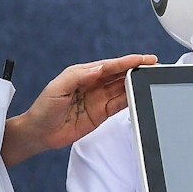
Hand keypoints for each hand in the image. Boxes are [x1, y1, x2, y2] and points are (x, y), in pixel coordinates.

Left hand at [3, 53, 156, 165]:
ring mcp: (98, 99)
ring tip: (151, 78)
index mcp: (83, 74)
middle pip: (119, 74)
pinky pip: (120, 104)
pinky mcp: (101, 113)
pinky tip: (140, 94)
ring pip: (122, 88)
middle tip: (153, 65)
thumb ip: (78, 76)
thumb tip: (99, 68)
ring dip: (137, 83)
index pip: (109, 66)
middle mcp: (93, 84)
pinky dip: (131, 99)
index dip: (126, 61)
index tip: (141, 58)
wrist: (39, 133)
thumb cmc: (43, 109)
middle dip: (136, 69)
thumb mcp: (57, 88)